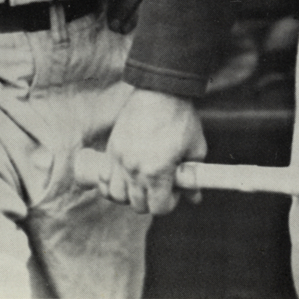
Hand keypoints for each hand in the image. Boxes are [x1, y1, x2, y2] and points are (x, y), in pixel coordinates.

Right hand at [99, 89, 206, 214]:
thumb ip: (193, 176)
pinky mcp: (111, 149)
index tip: (175, 191)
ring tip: (141, 184)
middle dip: (152, 200)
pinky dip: (111, 184)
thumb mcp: (195, 148)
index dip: (170, 203)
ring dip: (130, 195)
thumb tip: (195, 197)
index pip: (158, 208)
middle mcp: (135, 169)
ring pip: (117, 195)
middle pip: (138, 205)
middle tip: (161, 186)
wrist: (160, 90)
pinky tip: (123, 178)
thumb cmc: (180, 118)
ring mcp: (120, 159)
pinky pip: (103, 178)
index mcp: (157, 172)